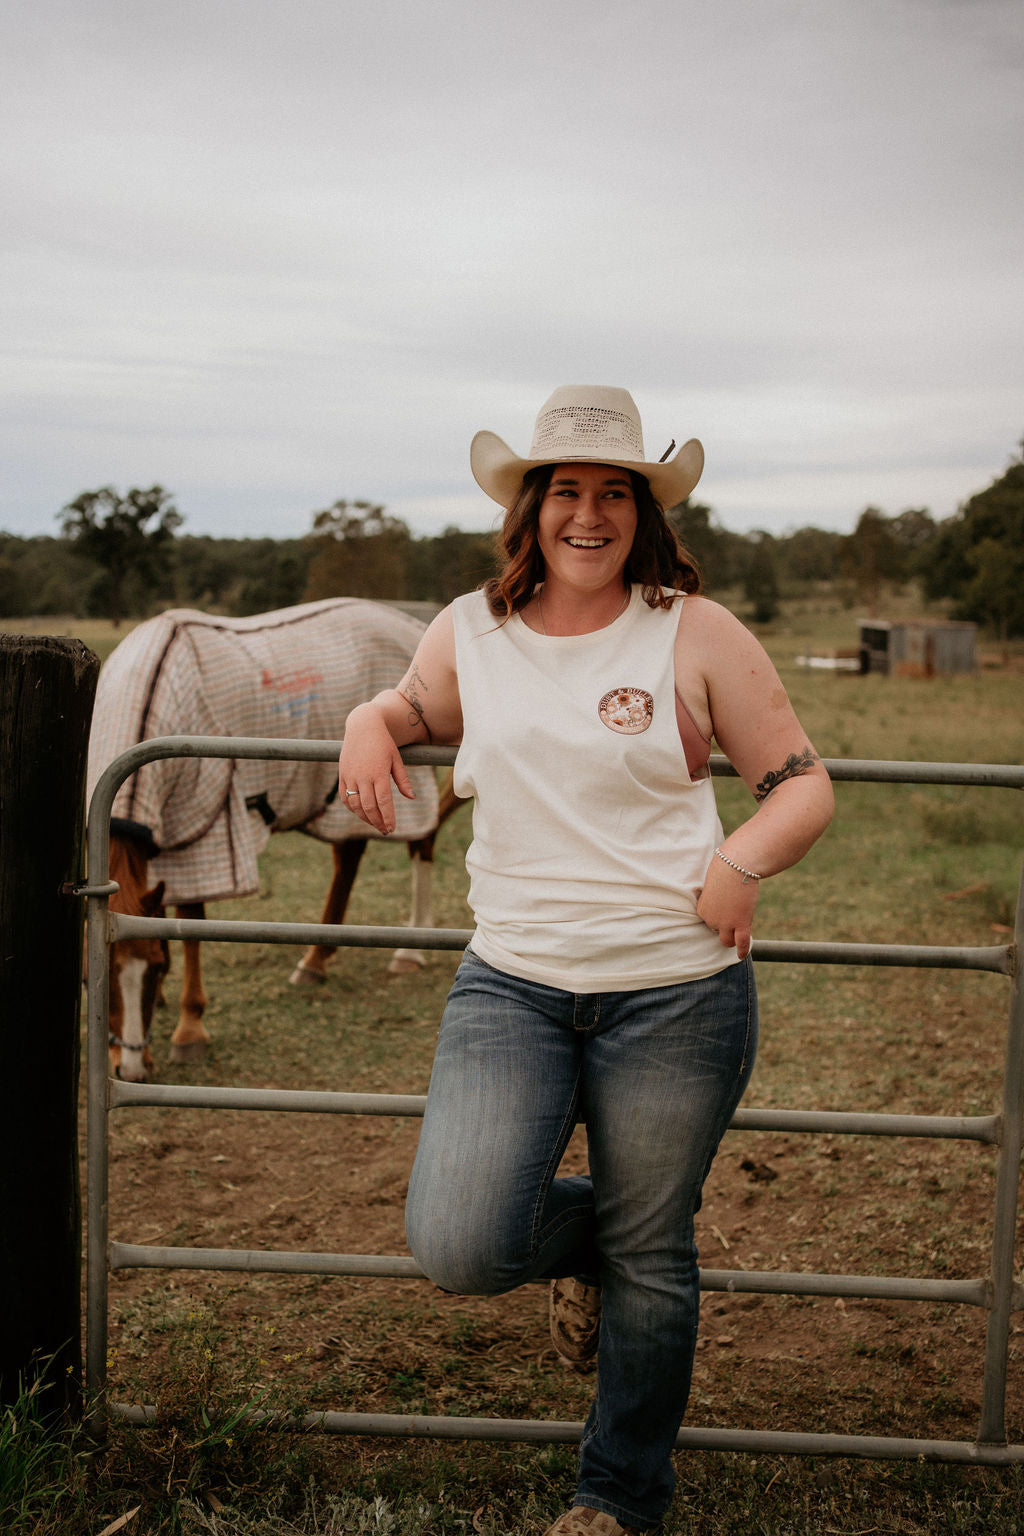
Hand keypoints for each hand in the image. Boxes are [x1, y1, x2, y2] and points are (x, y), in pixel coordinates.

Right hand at [338, 704, 415, 835]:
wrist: (362, 726)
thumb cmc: (383, 742)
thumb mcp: (397, 759)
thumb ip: (403, 780)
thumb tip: (411, 798)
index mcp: (379, 773)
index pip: (383, 802)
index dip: (388, 818)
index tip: (392, 828)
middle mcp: (363, 776)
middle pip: (369, 807)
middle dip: (378, 822)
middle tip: (385, 831)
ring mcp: (350, 776)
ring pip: (355, 805)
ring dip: (365, 818)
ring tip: (375, 824)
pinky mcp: (342, 775)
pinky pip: (345, 798)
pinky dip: (352, 808)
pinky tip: (361, 813)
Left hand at [696, 853, 759, 959]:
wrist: (736, 865)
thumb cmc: (726, 869)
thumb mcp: (715, 884)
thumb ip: (716, 896)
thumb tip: (724, 902)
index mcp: (702, 909)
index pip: (710, 920)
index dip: (720, 916)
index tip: (727, 908)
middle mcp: (711, 919)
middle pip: (717, 930)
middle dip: (725, 925)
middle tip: (734, 915)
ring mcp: (725, 923)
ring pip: (726, 941)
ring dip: (731, 940)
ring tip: (737, 937)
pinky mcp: (741, 923)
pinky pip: (741, 943)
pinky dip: (742, 950)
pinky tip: (741, 955)